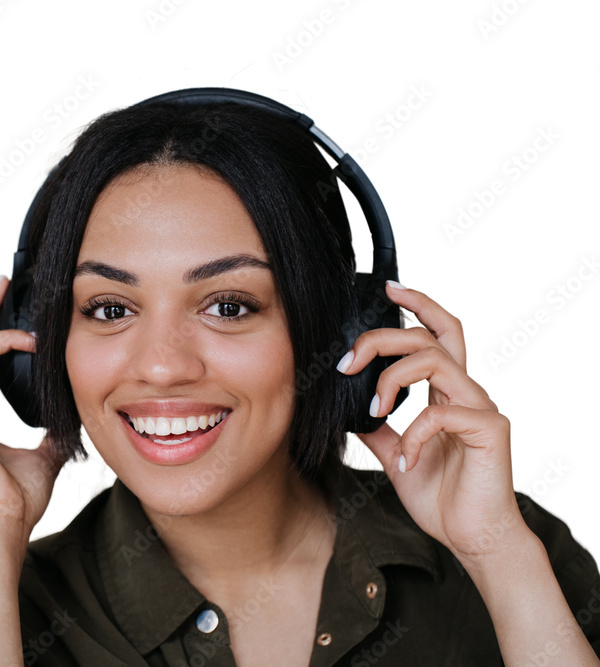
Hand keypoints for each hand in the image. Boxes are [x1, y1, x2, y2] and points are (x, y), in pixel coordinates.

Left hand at [337, 281, 527, 563]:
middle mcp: (466, 391)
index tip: (387, 289)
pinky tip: (405, 459)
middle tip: (349, 361)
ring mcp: (480, 407)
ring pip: (435, 361)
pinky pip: (441, 413)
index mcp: (446, 391)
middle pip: (431, 336)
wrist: (472, 538)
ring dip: (393, 379)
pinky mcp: (489, 429)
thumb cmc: (441, 496)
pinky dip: (412, 434)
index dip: (417, 305)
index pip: (437, 332)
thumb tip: (347, 409)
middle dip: (383, 337)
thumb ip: (377, 428)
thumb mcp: (396, 454)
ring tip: (375, 408)